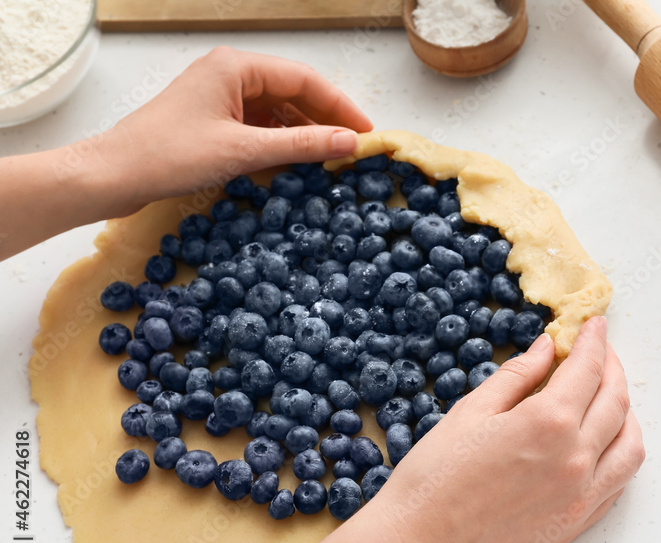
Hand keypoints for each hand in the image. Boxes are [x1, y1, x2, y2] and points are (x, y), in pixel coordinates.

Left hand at [0, 48, 371, 259]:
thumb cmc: (168, 156)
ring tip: (330, 163)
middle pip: (293, 93)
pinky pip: (259, 127)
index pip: (305, 80)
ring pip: (277, 112)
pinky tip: (295, 167)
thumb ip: (300, 146)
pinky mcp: (211, 122)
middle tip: (354, 152)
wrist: (112, 176)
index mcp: (236, 67)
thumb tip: (348, 144)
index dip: (341, 107)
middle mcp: (229, 75)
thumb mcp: (243, 152)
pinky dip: (280, 145)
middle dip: (325, 122)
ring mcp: (219, 98)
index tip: (367, 134)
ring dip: (303, 136)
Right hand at [367, 315, 645, 542]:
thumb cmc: (434, 478)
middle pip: (616, 402)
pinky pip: (619, 483)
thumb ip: (517, 376)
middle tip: (600, 352)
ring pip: (630, 446)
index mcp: (548, 424)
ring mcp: (581, 498)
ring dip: (626, 413)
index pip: (588, 370)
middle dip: (612, 369)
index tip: (594, 324)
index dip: (594, 341)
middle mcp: (575, 460)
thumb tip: (548, 348)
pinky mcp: (576, 525)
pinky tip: (604, 442)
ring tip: (607, 395)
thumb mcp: (470, 412)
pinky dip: (620, 454)